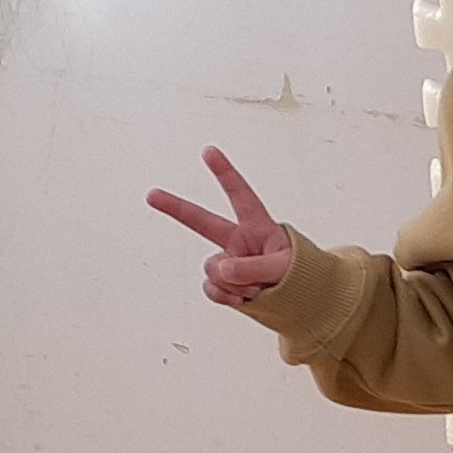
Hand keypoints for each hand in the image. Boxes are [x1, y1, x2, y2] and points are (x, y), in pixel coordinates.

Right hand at [149, 147, 295, 308]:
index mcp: (257, 227)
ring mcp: (228, 263)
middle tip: (152, 194)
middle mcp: (238, 241)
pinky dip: (227, 298)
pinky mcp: (222, 284)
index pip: (239, 195)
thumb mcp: (285, 269)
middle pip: (201, 221)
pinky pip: (212, 289)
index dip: (224, 173)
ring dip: (235, 284)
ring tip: (259, 288)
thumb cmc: (301, 275)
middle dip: (175, 208)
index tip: (208, 151)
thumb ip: (254, 268)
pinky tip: (245, 298)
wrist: (300, 302)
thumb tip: (222, 270)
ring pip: (213, 269)